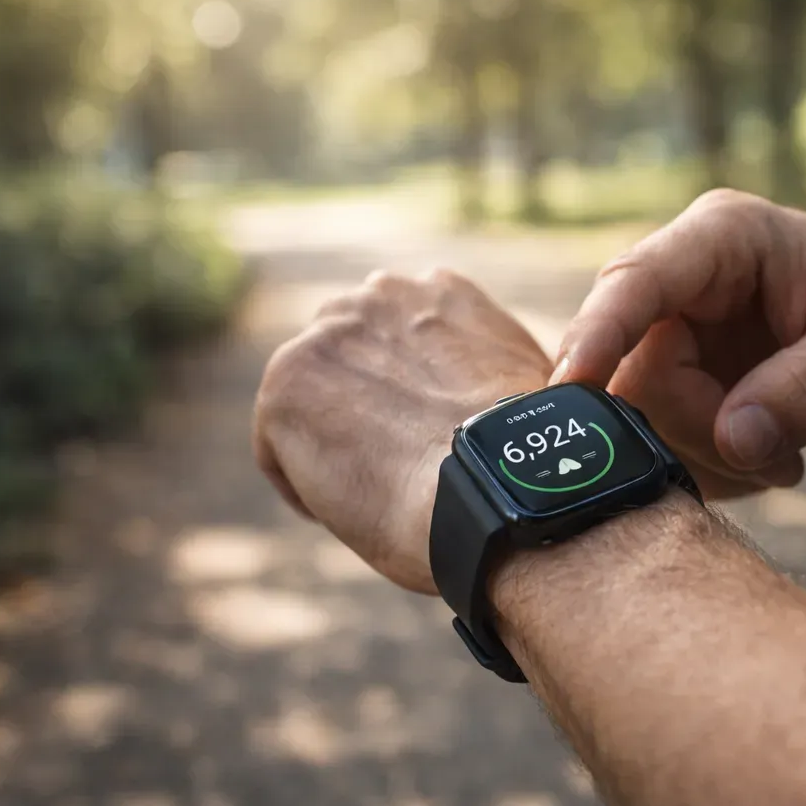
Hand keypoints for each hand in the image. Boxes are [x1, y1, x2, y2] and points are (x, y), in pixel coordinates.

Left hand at [253, 269, 551, 592]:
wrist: (498, 485)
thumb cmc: (527, 461)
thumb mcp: (525, 391)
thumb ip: (484, 375)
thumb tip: (479, 408)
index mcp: (443, 292)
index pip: (401, 333)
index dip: (407, 391)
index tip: (423, 435)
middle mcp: (382, 295)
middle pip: (348, 355)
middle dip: (361, 405)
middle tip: (390, 466)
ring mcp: (329, 335)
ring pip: (312, 403)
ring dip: (332, 445)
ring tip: (370, 498)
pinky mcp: (287, 384)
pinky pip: (278, 449)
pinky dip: (307, 488)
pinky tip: (348, 514)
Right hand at [552, 190, 805, 498]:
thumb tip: (735, 439)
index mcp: (721, 239)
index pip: (635, 281)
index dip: (597, 334)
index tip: (572, 390)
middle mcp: (681, 280)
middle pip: (635, 370)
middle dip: (697, 429)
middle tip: (778, 460)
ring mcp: (673, 330)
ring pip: (641, 414)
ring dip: (709, 454)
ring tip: (785, 456)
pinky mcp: (678, 375)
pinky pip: (660, 435)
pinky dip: (712, 463)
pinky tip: (767, 456)